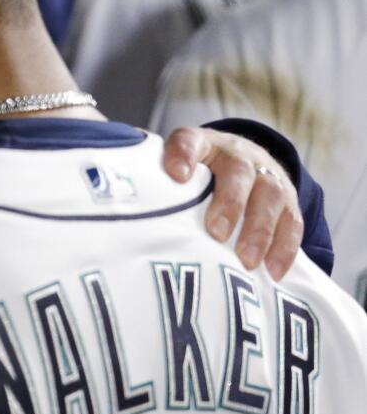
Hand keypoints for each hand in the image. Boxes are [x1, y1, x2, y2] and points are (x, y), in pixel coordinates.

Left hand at [163, 127, 301, 279]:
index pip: (190, 141)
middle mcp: (238, 155)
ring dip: (259, 231)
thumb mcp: (176, 171)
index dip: (183, 155)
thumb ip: (156, 183)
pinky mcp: (289, 201)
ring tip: (246, 261)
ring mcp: (267, 175)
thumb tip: (122, 209)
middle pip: (237, 172)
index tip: (176, 175)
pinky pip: (292, 222)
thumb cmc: (198, 177)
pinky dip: (284, 247)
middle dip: (229, 203)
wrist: (244, 161)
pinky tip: (273, 271)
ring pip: (270, 196)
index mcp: (203, 145)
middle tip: (216, 233)